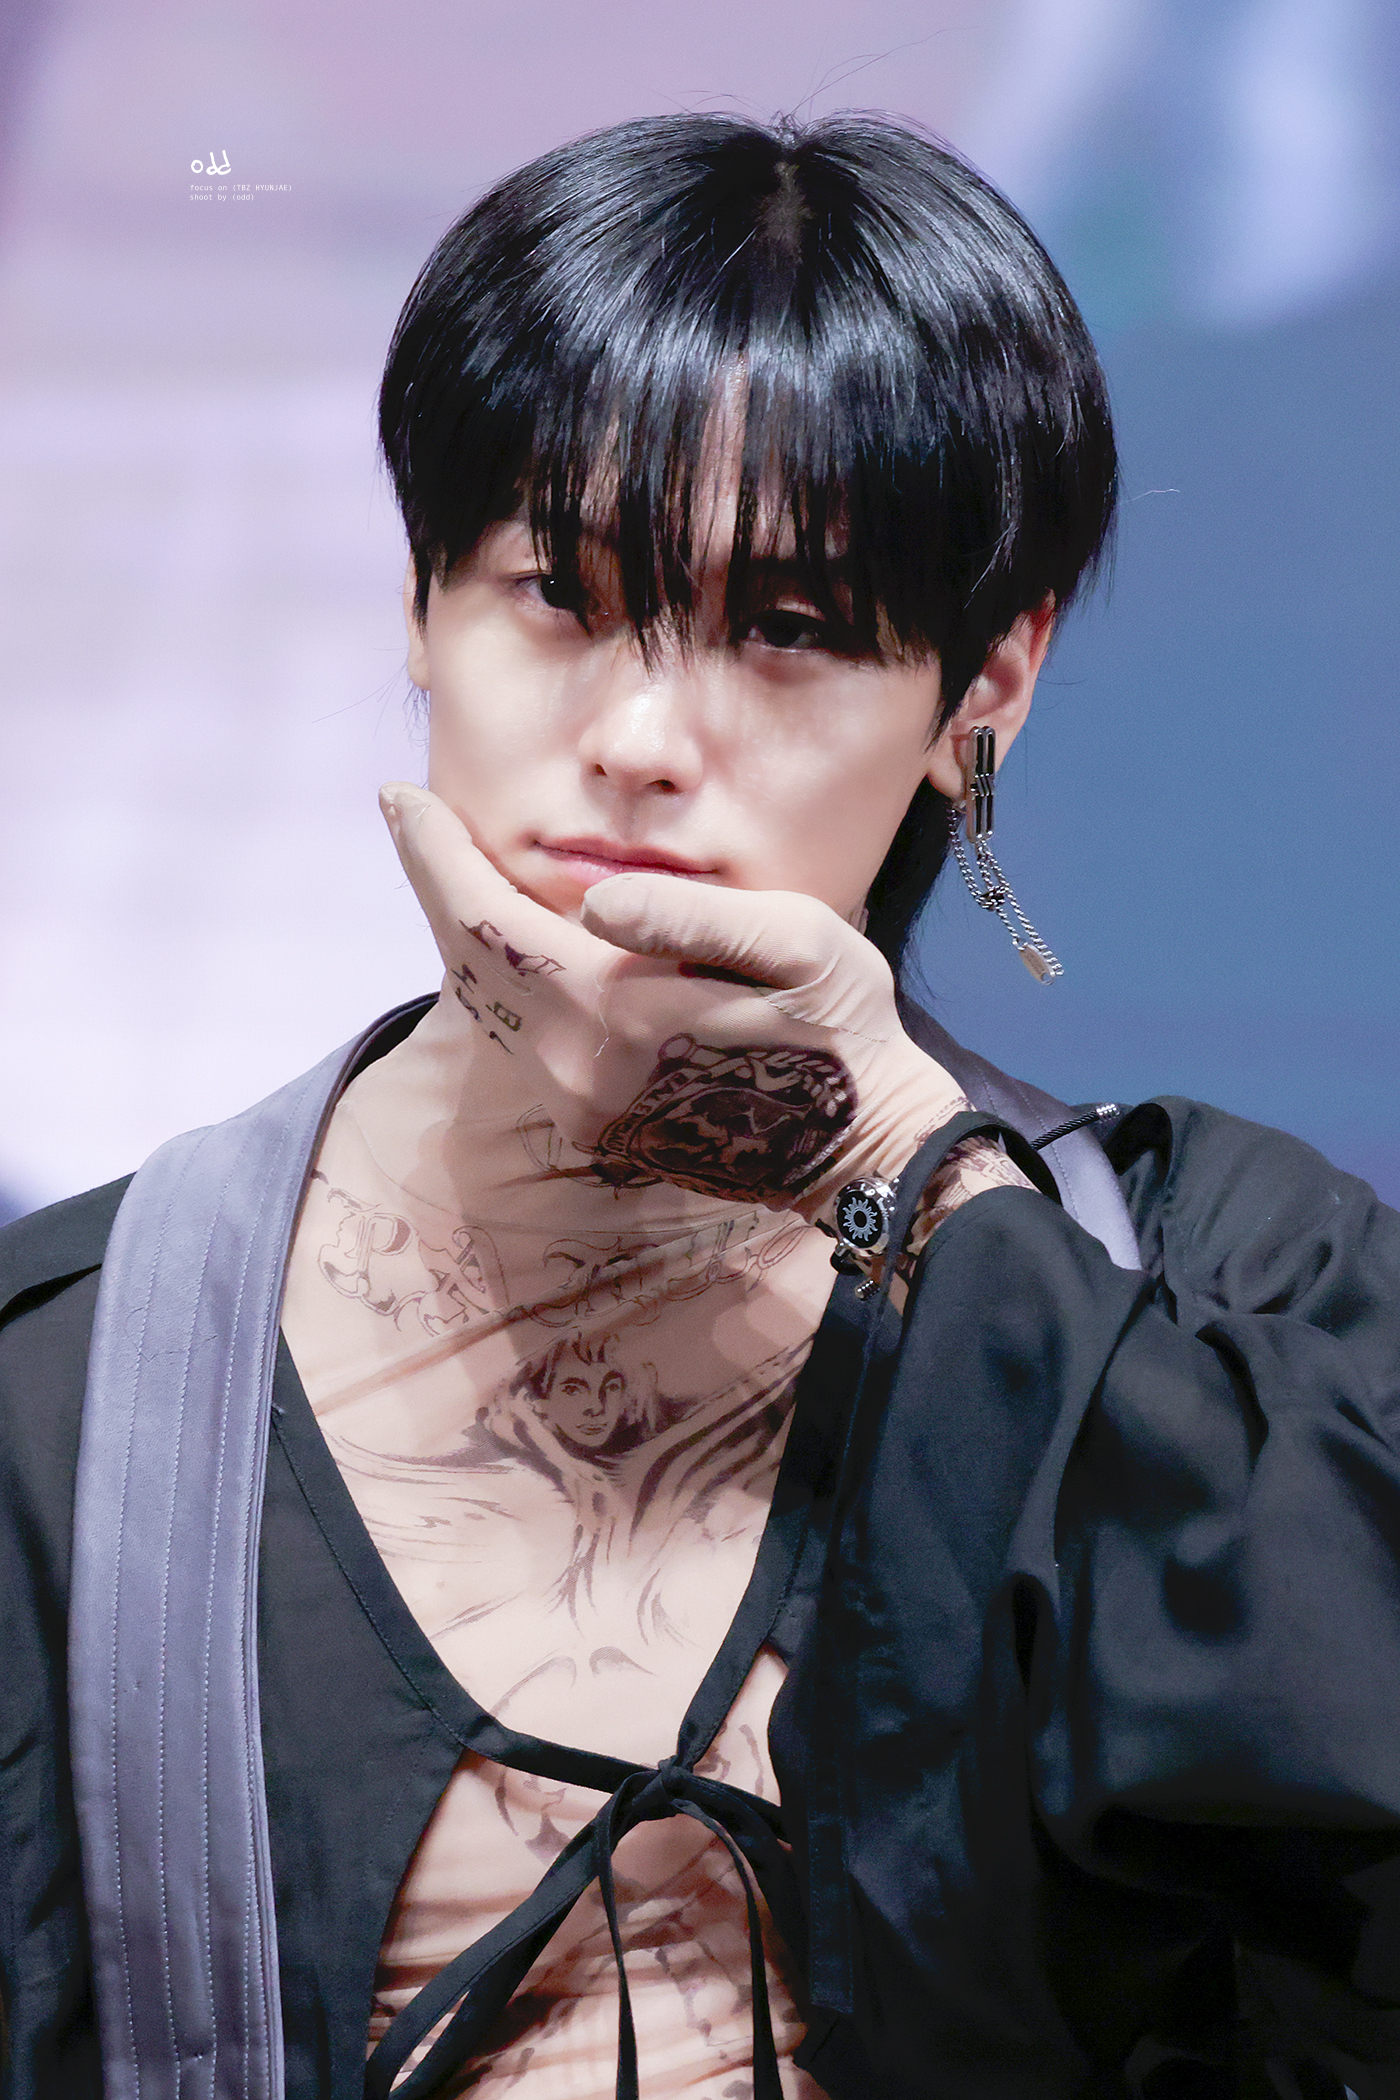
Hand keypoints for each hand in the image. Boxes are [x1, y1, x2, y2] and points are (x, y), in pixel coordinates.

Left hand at [380, 784, 970, 1219]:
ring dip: (466, 931)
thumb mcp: (797, 942)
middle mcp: (573, 1068)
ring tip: (453, 864)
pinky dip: (502, 977)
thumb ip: (691, 913)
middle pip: (469, 962)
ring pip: (488, 1003)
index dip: (436, 855)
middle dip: (436, 882)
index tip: (401, 797)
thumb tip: (597, 899)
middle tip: (413, 815)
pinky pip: (520, 1036)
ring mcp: (577, 1104)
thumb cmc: (841, 1027)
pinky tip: (511, 936)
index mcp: (614, 1011)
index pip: (487, 921)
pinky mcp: (590, 1122)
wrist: (862, 1145)